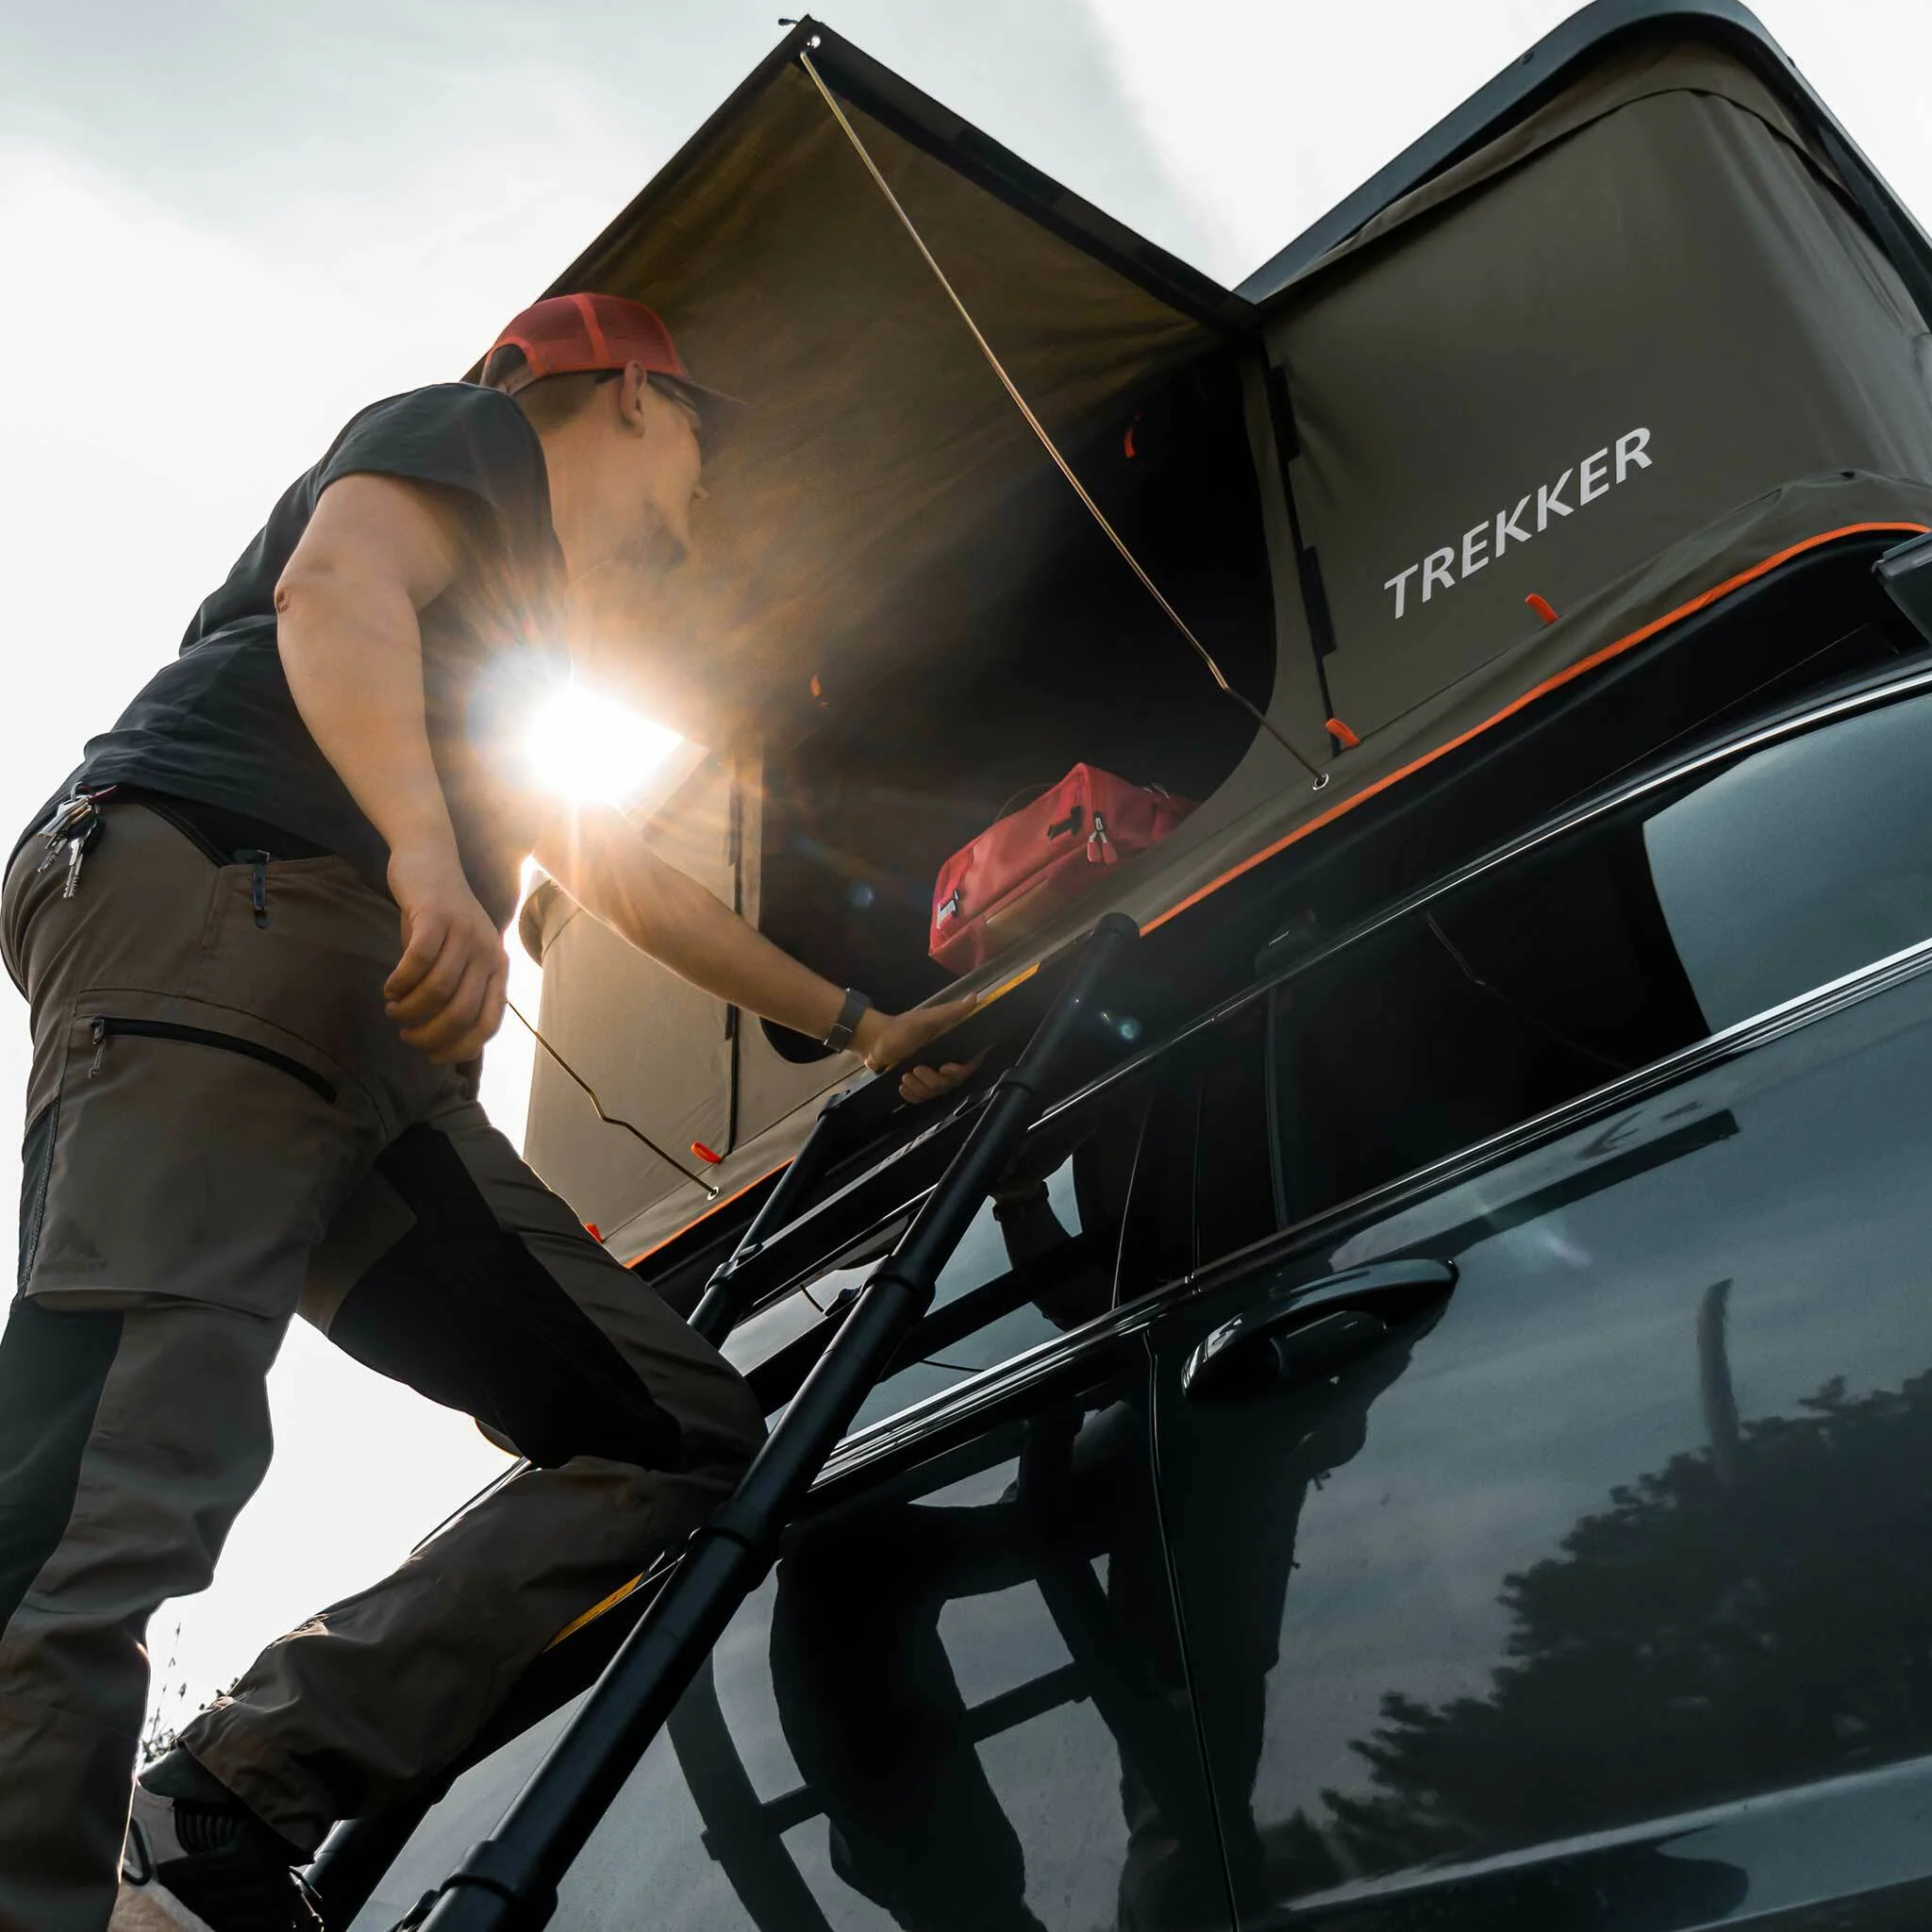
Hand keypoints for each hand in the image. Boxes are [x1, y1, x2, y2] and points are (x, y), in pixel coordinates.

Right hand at [384, 844, 509, 1063]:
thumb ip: (456, 993)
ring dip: (410, 1010)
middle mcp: (488, 952)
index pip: (488, 1024)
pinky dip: (401, 982)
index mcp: (497, 968)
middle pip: (460, 1013)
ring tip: (394, 1009)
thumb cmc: (439, 920)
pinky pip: (418, 961)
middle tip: (405, 1035)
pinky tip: (390, 988)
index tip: (432, 1056)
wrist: (429, 860)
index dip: (459, 1048)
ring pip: (437, 990)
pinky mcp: (437, 916)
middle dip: (429, 1035)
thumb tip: (443, 1043)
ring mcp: (464, 933)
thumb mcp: (456, 958)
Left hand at [852, 996, 981, 1102]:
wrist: (872, 1041)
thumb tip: (974, 997)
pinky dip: (912, 1095)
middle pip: (951, 1083)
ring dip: (920, 1087)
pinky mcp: (916, 1085)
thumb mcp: (925, 1019)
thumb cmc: (899, 1029)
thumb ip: (950, 1013)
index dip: (962, 1070)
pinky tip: (902, 1087)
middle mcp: (943, 1062)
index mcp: (950, 1046)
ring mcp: (929, 1075)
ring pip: (935, 1092)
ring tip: (905, 1076)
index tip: (946, 1067)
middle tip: (917, 1069)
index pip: (969, 1064)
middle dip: (934, 1080)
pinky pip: (921, 1098)